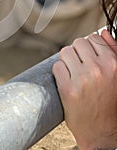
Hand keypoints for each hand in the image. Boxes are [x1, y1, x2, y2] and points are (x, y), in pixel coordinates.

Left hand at [53, 30, 116, 149]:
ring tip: (73, 73)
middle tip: (80, 66)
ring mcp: (81, 79)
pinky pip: (56, 67)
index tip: (88, 57)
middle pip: (77, 43)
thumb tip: (103, 33)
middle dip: (77, 52)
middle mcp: (97, 69)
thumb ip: (113, 51)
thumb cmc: (111, 103)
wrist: (103, 134)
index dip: (88, 47)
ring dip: (67, 61)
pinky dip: (59, 73)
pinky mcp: (67, 89)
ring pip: (65, 52)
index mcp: (112, 64)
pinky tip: (67, 82)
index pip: (93, 38)